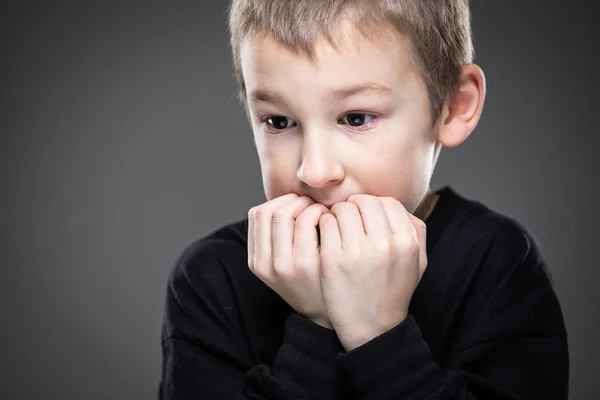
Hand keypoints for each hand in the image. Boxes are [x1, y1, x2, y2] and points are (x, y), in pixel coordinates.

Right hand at [248, 193, 332, 328]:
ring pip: (286, 212)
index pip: (257, 214)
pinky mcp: (306, 264)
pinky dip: (319, 212)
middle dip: (293, 200)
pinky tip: (330, 220)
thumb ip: (280, 237)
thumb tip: (288, 201)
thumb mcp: (284, 264)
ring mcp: (284, 264)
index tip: (298, 206)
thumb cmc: (312, 280)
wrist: (331, 314)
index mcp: (257, 261)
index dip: (280, 203)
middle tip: (312, 205)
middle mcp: (266, 263)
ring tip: (322, 212)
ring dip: (307, 204)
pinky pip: (306, 221)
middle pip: (271, 210)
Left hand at [318, 194, 427, 350]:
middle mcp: (384, 244)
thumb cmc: (393, 290)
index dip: (374, 205)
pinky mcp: (333, 259)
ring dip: (337, 215)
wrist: (372, 327)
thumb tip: (399, 205)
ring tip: (337, 228)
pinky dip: (325, 225)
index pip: (387, 202)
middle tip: (348, 220)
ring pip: (343, 209)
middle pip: (364, 201)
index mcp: (406, 242)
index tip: (365, 217)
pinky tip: (327, 237)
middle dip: (354, 206)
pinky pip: (326, 223)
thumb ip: (416, 231)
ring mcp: (357, 252)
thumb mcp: (418, 262)